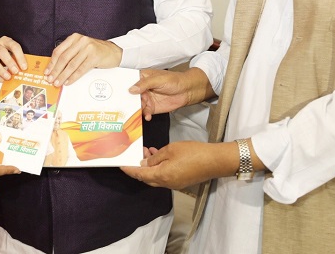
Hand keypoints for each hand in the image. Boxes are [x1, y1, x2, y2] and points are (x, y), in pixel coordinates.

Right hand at [0, 37, 27, 81]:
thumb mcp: (10, 52)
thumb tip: (24, 69)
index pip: (13, 46)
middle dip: (9, 62)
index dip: (20, 56)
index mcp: (5, 40)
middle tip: (16, 71)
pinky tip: (2, 80)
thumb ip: (16, 58)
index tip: (24, 67)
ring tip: (8, 77)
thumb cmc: (3, 54)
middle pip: (1, 51)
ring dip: (1, 70)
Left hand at [44, 33, 122, 85]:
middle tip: (50, 79)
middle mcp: (81, 41)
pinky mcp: (94, 57)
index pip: (59, 51)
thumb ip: (69, 54)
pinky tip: (68, 82)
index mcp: (74, 38)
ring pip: (72, 65)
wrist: (113, 52)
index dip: (51, 63)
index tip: (47, 72)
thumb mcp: (80, 48)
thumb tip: (54, 68)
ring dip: (63, 76)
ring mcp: (88, 48)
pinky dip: (73, 77)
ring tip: (58, 82)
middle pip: (64, 58)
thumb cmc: (94, 51)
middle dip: (56, 71)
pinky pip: (81, 69)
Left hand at [121, 141, 237, 189]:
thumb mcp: (170, 150)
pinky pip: (164, 176)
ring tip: (148, 152)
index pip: (139, 174)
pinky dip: (159, 168)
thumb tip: (144, 163)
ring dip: (150, 166)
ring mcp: (174, 184)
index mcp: (161, 176)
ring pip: (156, 177)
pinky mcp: (181, 182)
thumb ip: (155, 157)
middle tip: (135, 154)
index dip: (129, 170)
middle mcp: (166, 184)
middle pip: (146, 178)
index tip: (120, 165)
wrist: (214, 161)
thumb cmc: (192, 152)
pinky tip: (160, 156)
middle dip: (139, 167)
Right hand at [129, 68, 212, 119]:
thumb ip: (145, 84)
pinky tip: (147, 116)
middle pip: (130, 95)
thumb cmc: (174, 80)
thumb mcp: (159, 79)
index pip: (128, 81)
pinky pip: (144, 112)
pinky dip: (144, 115)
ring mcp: (146, 98)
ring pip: (136, 105)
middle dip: (128, 101)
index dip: (122, 87)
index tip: (116, 93)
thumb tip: (131, 89)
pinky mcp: (151, 107)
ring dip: (137, 109)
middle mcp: (142, 88)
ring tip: (141, 111)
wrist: (187, 91)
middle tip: (127, 106)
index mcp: (142, 78)